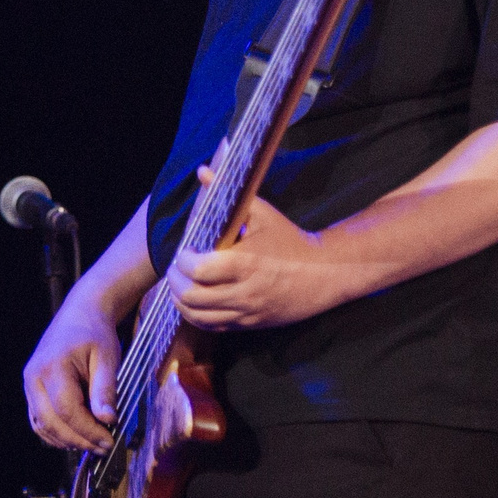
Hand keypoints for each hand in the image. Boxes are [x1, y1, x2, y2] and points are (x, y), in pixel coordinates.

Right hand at [24, 296, 122, 452]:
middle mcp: (34, 377)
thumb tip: (108, 420)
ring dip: (66, 441)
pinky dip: (56, 433)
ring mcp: (30, 384)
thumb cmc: (95, 333)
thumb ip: (105, 389)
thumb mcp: (107, 358)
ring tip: (92, 444)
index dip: (88, 430)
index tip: (109, 440)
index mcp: (52, 366)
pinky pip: (39, 420)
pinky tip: (77, 436)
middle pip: (51, 422)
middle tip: (103, 448)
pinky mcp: (32, 390)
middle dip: (78, 440)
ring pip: (42, 425)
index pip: (67, 410)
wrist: (80, 314)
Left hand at [167, 166, 350, 329]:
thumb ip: (229, 194)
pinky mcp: (247, 324)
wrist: (322, 275)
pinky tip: (193, 300)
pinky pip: (211, 326)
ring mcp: (245, 311)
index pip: (198, 270)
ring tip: (179, 284)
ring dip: (180, 300)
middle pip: (191, 296)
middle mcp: (243, 291)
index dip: (183, 261)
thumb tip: (203, 171)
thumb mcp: (262, 213)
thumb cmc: (289, 240)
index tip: (184, 250)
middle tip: (176, 268)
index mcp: (245, 263)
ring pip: (197, 315)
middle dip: (175, 281)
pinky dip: (195, 315)